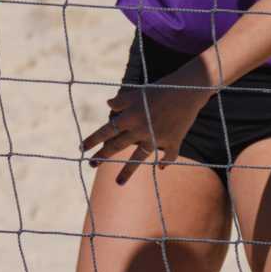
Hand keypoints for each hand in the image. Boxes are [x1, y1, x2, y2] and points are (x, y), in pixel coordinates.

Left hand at [81, 74, 210, 178]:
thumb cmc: (161, 88)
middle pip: (118, 146)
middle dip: (103, 156)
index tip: (82, 148)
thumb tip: (108, 104)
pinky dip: (165, 161)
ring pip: (138, 158)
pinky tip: (161, 168)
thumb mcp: (138, 92)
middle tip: (91, 165)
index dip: (93, 140)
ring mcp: (157, 138)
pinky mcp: (173, 141)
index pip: (106, 131)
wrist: (188, 89)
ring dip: (127, 171)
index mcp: (130, 117)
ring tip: (117, 183)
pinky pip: (168, 155)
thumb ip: (122, 100)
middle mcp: (141, 130)